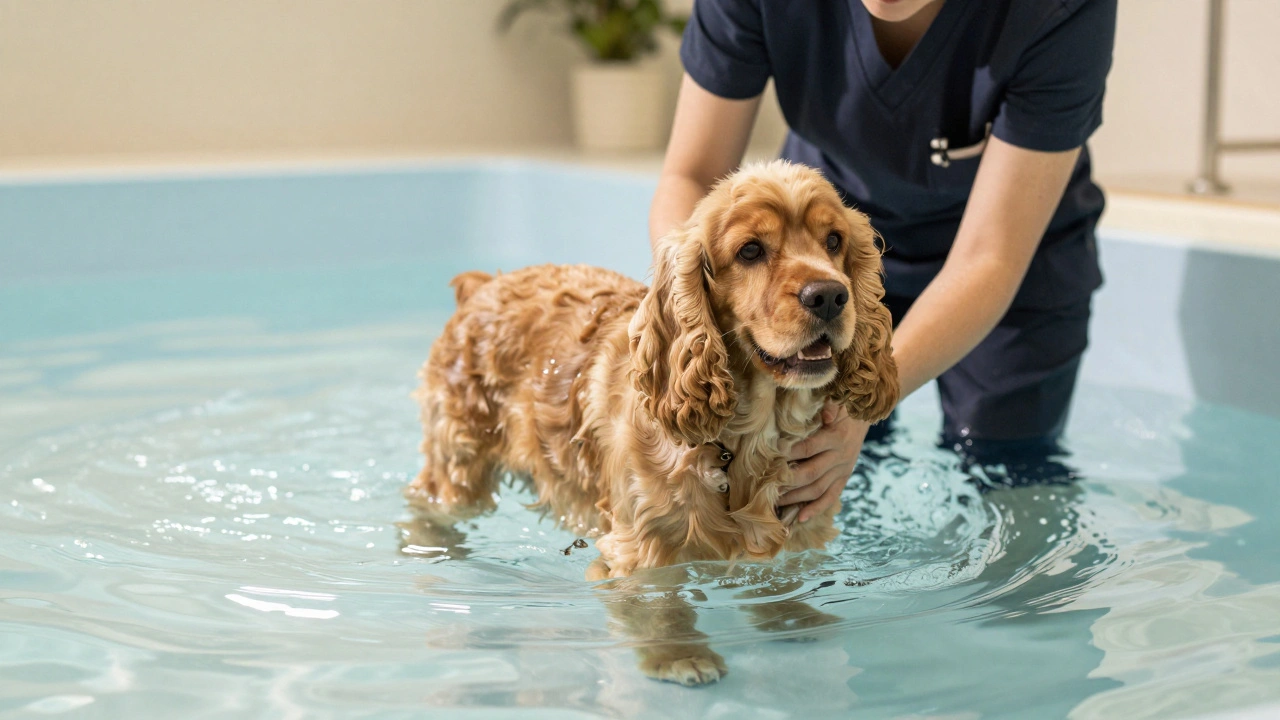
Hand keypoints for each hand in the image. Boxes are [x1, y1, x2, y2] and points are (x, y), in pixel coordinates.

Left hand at [779, 402, 869, 522]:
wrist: (862, 420)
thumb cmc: (841, 409)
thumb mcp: (837, 403)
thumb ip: (829, 407)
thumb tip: (824, 413)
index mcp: (835, 437)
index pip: (808, 448)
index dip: (789, 454)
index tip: (770, 458)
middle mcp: (839, 457)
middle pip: (811, 473)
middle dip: (787, 482)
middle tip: (767, 487)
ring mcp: (842, 471)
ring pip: (817, 489)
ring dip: (795, 498)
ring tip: (775, 503)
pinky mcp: (843, 480)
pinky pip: (830, 498)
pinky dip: (815, 509)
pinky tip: (799, 518)